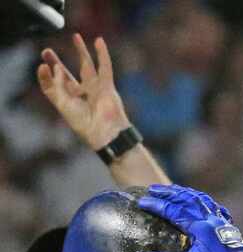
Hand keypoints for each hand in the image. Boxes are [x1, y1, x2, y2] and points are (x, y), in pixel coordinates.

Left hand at [37, 34, 131, 149]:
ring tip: (76, 37)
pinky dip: (102, 54)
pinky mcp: (107, 86)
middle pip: (68, 74)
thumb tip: (56, 67)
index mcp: (69, 101)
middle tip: (47, 51)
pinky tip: (99, 42)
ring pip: (87, 66)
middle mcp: (81, 93)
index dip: (47, 74)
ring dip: (81, 51)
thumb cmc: (83, 123)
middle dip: (57, 63)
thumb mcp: (63, 103)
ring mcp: (95, 89)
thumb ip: (56, 84)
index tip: (43, 65)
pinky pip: (105, 67)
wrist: (103, 132)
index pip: (55, 84)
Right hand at [134, 184, 242, 251]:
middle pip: (188, 200)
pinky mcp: (228, 229)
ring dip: (186, 194)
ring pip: (203, 201)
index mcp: (202, 228)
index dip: (157, 205)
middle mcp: (212, 221)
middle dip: (169, 193)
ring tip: (173, 190)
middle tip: (153, 189)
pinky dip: (204, 201)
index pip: (175, 211)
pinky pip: (215, 208)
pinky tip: (201, 201)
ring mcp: (222, 223)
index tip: (142, 202)